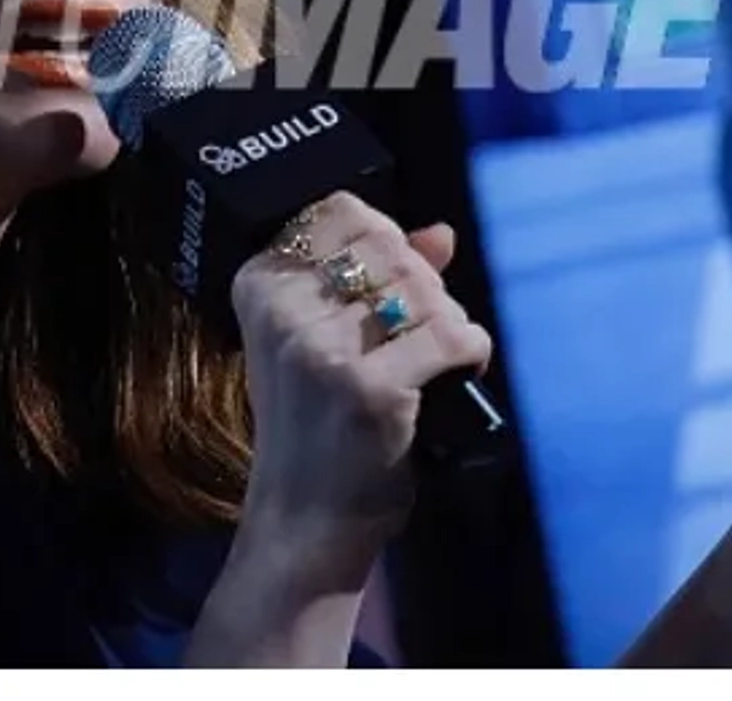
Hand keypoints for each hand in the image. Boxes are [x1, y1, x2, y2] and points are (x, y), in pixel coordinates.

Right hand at [229, 193, 492, 594]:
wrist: (305, 521)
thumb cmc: (316, 426)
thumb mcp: (322, 342)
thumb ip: (378, 279)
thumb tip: (440, 233)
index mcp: (260, 285)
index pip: (340, 211)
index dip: (385, 237)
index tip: (390, 280)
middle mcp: (284, 310)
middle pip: (391, 248)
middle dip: (424, 284)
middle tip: (417, 332)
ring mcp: (325, 351)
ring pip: (426, 291)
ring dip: (448, 321)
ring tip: (432, 358)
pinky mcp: (371, 391)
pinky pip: (451, 336)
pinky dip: (471, 350)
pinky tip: (457, 373)